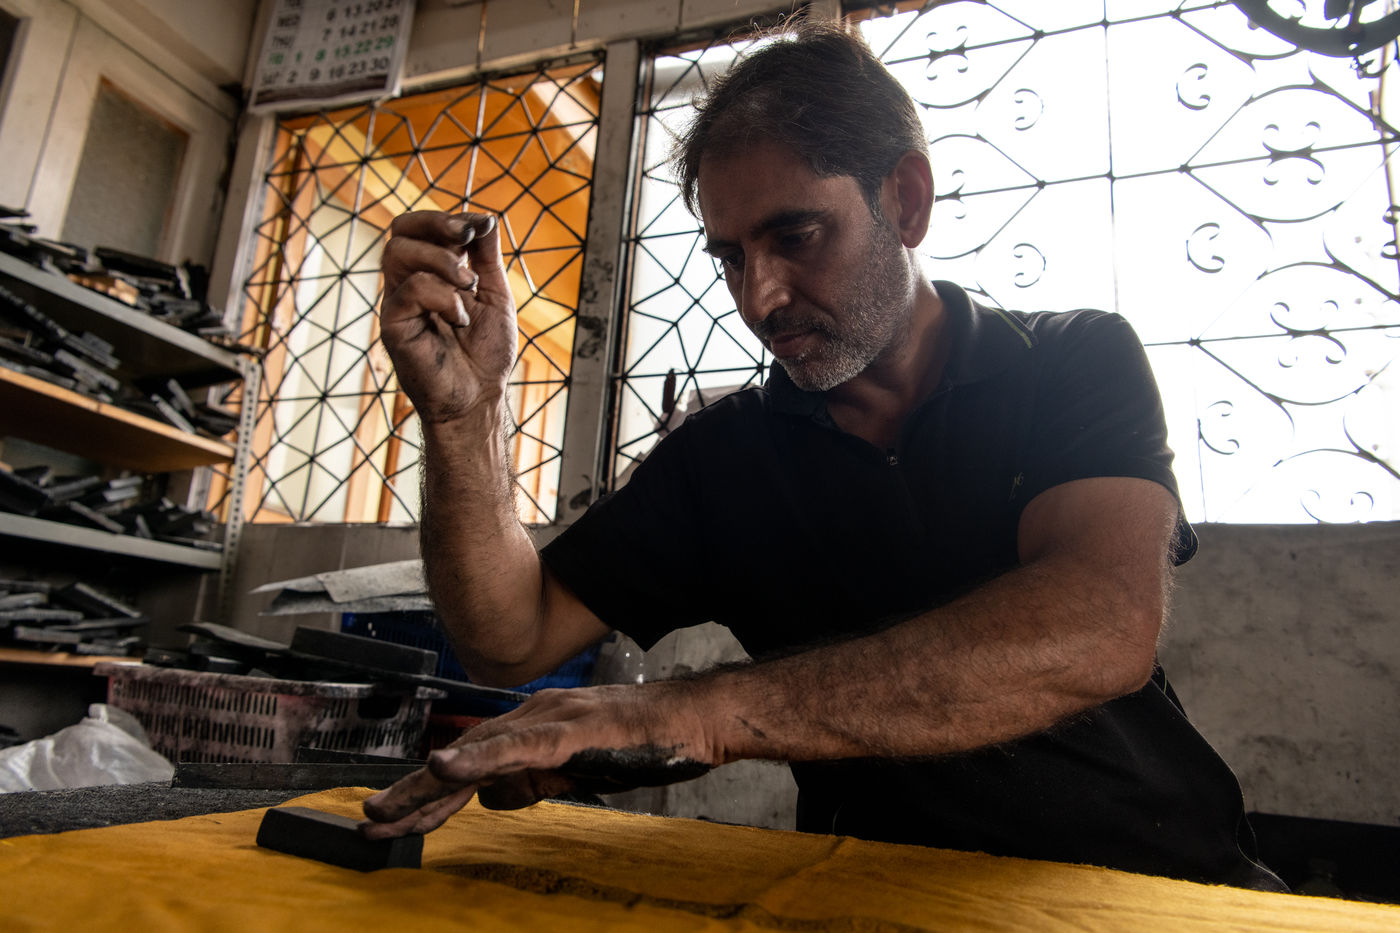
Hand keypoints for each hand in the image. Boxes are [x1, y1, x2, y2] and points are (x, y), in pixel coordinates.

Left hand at [359, 683, 715, 838]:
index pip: (469, 765)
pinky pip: (513, 747)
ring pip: (476, 754)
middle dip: (414, 794)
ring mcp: (548, 720)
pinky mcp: (566, 731)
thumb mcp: (578, 772)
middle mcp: (531, 718)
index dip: (428, 793)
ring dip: (428, 784)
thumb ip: (534, 780)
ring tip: (386, 810)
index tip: (392, 820)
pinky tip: (443, 767)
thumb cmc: (644, 744)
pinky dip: (475, 758)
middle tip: (369, 823)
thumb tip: (490, 798)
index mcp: (533, 729)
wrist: (693, 719)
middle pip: (461, 759)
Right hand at [378, 211, 516, 423]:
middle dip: (435, 223)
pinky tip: (460, 318)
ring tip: (468, 286)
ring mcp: (398, 303)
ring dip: (441, 260)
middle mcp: (408, 283)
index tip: (480, 226)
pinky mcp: (394, 325)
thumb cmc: (485, 352)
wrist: (480, 396)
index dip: (448, 217)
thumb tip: (486, 217)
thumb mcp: (493, 293)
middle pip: (399, 230)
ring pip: (397, 252)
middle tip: (466, 238)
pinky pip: (410, 289)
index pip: (420, 228)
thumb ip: (485, 257)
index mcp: (429, 273)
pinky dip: (443, 296)